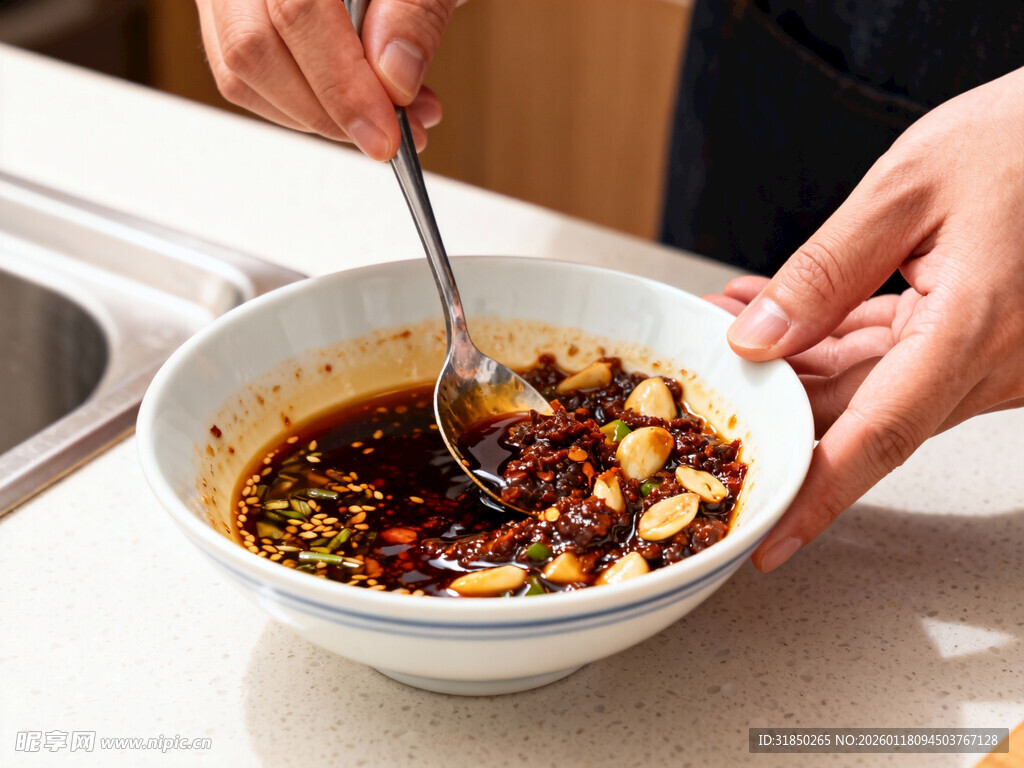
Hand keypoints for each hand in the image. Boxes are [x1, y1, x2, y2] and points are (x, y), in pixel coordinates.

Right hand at [195, 0, 462, 158]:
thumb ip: (414, 12)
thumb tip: (394, 79)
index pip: (296, 10)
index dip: (342, 85)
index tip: (386, 134)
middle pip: (254, 47)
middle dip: (330, 112)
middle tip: (393, 131)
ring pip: (241, 72)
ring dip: (317, 116)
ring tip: (387, 114)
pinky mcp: (229, 13)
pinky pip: (245, 76)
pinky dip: (302, 103)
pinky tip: (355, 100)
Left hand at [704, 66, 1023, 571]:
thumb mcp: (909, 189)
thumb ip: (826, 271)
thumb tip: (758, 338)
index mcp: (972, 331)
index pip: (878, 441)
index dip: (817, 499)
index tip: (769, 544)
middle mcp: (988, 361)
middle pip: (857, 414)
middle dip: (773, 400)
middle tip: (702, 375)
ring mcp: (988, 356)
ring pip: (869, 386)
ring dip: (794, 362)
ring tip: (728, 321)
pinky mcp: (981, 338)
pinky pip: (894, 355)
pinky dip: (832, 336)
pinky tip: (779, 309)